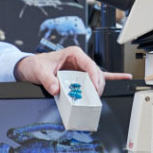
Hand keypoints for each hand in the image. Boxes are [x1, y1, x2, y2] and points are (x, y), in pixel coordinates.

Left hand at [13, 46, 130, 95]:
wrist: (29, 68)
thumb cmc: (35, 64)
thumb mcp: (40, 71)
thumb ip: (48, 80)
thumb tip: (56, 88)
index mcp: (73, 54)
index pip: (89, 64)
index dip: (94, 77)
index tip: (94, 88)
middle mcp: (79, 60)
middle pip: (96, 73)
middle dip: (97, 86)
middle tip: (94, 98)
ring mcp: (80, 69)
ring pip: (96, 78)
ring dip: (98, 88)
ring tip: (96, 98)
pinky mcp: (79, 76)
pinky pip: (96, 78)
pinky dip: (111, 78)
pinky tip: (123, 78)